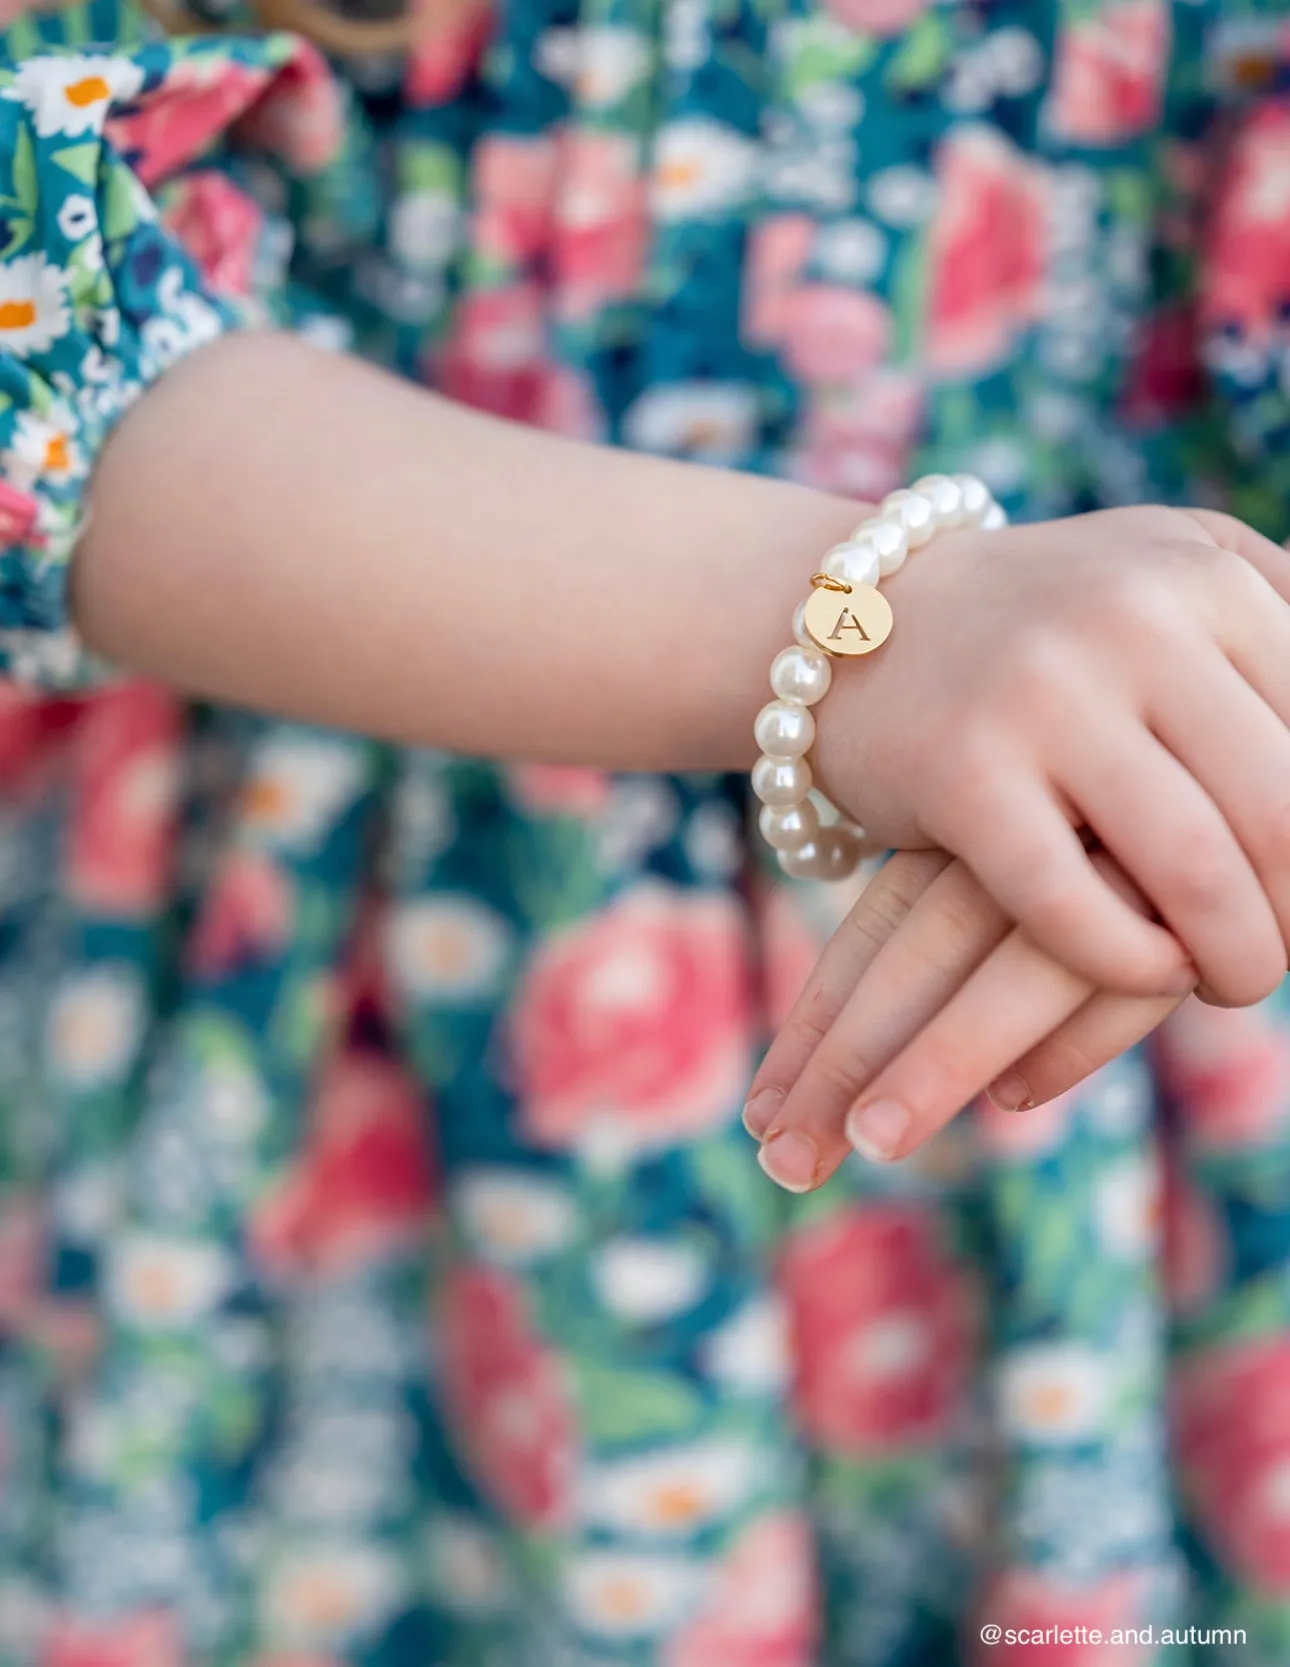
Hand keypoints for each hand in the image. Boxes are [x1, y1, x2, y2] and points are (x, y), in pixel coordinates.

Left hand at [743, 850, 1187, 1189]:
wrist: (1254, 733)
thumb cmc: (1120, 820)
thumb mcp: (1025, 858)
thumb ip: (964, 927)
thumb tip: (851, 1058)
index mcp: (978, 818)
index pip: (882, 928)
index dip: (818, 1025)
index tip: (762, 1116)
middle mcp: (1036, 831)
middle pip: (924, 946)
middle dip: (848, 1058)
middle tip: (785, 1158)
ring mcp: (1119, 855)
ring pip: (1020, 964)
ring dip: (944, 1057)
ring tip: (872, 1139)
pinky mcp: (1199, 895)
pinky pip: (1130, 975)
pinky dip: (1075, 1041)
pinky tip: (1013, 1095)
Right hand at [813, 505, 1289, 1003]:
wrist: (851, 617)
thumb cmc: (1040, 617)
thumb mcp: (1169, 574)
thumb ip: (1280, 618)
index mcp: (1203, 577)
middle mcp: (1130, 623)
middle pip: (1282, 811)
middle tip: (1283, 951)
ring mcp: (1042, 696)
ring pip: (1194, 869)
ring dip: (1239, 955)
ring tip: (1233, 978)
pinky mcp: (962, 773)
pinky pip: (1072, 906)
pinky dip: (1130, 963)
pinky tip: (1147, 969)